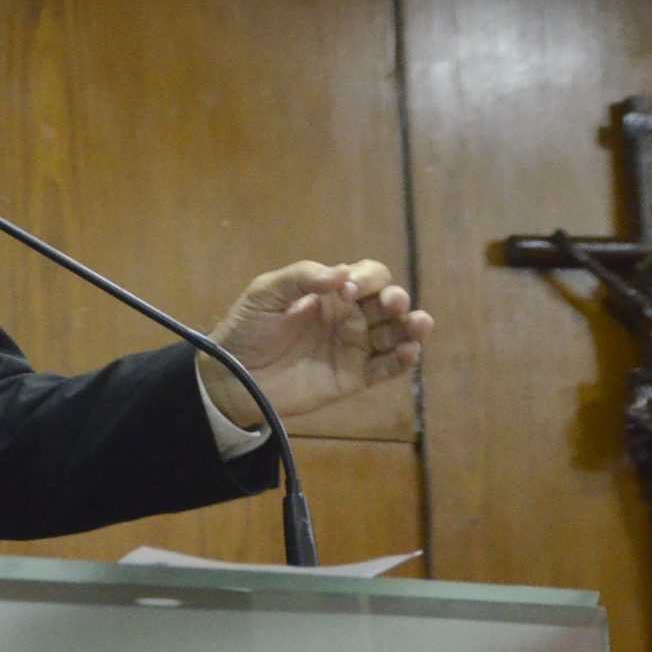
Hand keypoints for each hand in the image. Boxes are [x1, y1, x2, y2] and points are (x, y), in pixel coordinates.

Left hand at [198, 259, 432, 428]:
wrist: (233, 376)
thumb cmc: (247, 329)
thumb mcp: (265, 293)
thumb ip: (301, 277)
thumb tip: (340, 274)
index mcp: (331, 293)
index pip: (368, 276)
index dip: (367, 279)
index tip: (347, 290)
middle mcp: (350, 317)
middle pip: (388, 303)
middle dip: (396, 299)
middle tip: (389, 304)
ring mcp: (354, 347)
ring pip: (395, 334)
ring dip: (410, 328)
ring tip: (418, 325)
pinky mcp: (354, 378)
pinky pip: (386, 369)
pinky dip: (402, 361)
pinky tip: (409, 353)